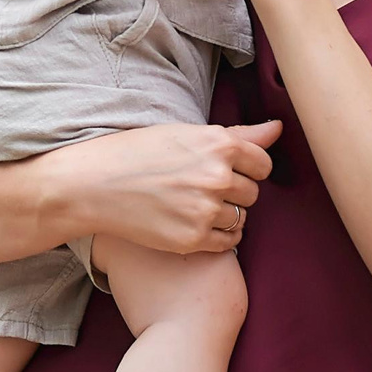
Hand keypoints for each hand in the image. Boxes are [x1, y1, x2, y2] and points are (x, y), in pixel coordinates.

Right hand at [44, 119, 279, 254]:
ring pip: (240, 219)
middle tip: (198, 188)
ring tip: (192, 206)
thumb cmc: (136, 152)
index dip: (245, 169)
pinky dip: (217, 237)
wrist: (92, 185)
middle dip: (233, 193)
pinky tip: (193, 225)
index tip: (223, 171)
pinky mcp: (192, 239)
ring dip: (223, 216)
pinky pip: (228, 244)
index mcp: (219, 144)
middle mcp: (217, 177)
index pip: (263, 164)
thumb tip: (279, 128)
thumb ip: (238, 135)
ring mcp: (205, 210)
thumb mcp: (186, 133)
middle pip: (252, 194)